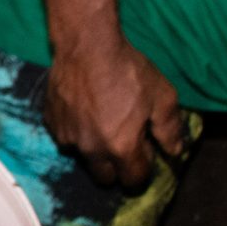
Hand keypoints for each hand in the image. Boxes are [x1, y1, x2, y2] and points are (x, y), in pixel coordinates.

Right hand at [44, 26, 185, 187]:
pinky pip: (66, 137)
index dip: (143, 168)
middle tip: (124, 143)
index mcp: (122, 148)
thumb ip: (170, 130)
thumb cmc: (128, 71)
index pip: (133, 178)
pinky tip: (84, 110)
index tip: (146, 151)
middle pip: (104, 178)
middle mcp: (92, 150)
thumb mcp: (162, 97)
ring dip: (95, 148)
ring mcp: (68, 137)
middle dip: (116, 168)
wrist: (87, 46)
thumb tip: (174, 152)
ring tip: (102, 121)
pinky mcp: (52, 122)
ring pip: (83, 157)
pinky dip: (76, 131)